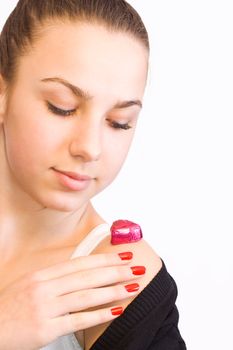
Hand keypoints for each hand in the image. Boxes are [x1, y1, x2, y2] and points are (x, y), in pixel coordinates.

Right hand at [0, 252, 144, 349]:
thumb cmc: (10, 307)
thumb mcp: (30, 285)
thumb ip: (55, 278)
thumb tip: (82, 273)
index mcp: (42, 275)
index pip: (80, 263)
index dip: (103, 259)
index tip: (122, 256)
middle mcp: (45, 288)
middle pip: (87, 276)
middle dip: (114, 271)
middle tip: (135, 268)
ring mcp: (45, 308)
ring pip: (86, 296)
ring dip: (112, 290)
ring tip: (132, 287)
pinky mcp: (45, 329)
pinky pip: (78, 320)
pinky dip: (99, 315)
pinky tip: (116, 311)